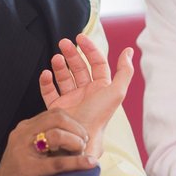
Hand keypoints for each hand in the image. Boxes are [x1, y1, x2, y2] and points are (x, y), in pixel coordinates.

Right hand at [0, 109, 97, 175]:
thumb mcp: (32, 153)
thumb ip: (48, 142)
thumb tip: (79, 137)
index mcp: (24, 129)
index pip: (54, 114)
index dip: (73, 123)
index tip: (82, 136)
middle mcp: (22, 134)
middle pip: (57, 118)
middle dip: (77, 129)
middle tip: (84, 142)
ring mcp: (23, 150)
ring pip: (57, 135)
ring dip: (76, 142)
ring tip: (83, 152)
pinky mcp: (28, 169)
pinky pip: (58, 162)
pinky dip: (77, 162)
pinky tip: (90, 164)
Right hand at [39, 34, 133, 158]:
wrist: (80, 137)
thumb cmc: (99, 115)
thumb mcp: (117, 92)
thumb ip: (124, 71)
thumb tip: (129, 51)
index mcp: (101, 88)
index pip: (97, 63)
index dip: (89, 49)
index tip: (80, 37)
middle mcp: (86, 92)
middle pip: (79, 67)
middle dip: (72, 53)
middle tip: (63, 42)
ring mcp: (71, 99)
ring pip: (64, 77)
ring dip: (59, 65)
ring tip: (56, 58)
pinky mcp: (57, 108)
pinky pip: (49, 91)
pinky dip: (46, 82)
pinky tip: (45, 74)